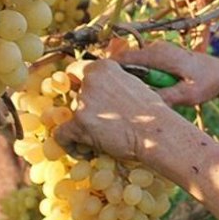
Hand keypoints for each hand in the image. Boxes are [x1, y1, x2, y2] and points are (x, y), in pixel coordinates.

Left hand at [54, 60, 168, 161]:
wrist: (157, 133)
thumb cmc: (152, 113)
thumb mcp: (134, 86)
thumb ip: (113, 84)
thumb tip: (99, 91)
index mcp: (104, 67)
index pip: (75, 70)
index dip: (75, 84)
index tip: (78, 95)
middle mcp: (91, 80)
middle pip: (73, 96)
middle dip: (82, 111)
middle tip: (98, 124)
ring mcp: (83, 101)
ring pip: (67, 116)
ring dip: (79, 129)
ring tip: (98, 141)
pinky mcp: (79, 123)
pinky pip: (61, 135)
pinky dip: (69, 145)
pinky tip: (86, 152)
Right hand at [113, 41, 218, 105]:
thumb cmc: (207, 82)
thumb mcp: (188, 95)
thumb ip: (166, 97)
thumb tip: (143, 104)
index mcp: (159, 54)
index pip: (123, 59)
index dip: (108, 73)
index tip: (99, 89)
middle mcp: (156, 48)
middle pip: (124, 61)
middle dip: (116, 78)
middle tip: (111, 98)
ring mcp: (158, 50)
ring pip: (132, 64)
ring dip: (128, 79)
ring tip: (126, 97)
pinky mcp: (161, 56)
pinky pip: (141, 66)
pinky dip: (138, 78)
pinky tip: (141, 93)